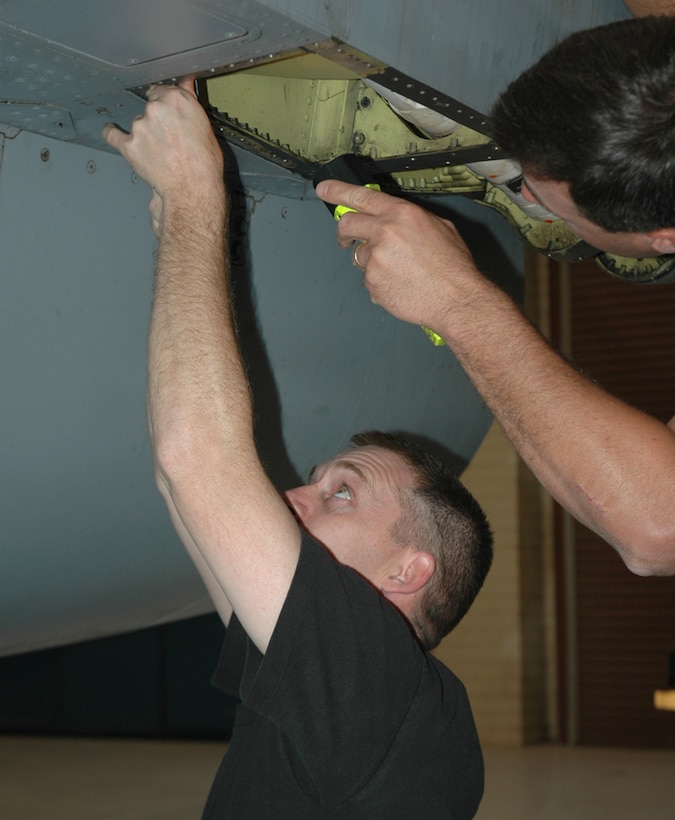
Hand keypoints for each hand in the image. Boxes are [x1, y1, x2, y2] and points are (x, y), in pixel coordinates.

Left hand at [102, 78, 223, 233]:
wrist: (193, 188)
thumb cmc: (204, 163)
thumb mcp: (205, 126)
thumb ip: (190, 102)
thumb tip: (186, 84)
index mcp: (176, 99)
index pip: (162, 92)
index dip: (165, 104)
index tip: (168, 113)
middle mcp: (155, 109)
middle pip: (149, 108)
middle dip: (157, 121)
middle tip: (168, 139)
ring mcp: (140, 127)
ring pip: (138, 124)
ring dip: (144, 134)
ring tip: (159, 153)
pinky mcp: (129, 145)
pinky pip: (112, 135)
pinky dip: (112, 133)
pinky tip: (111, 131)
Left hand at [315, 179, 483, 332]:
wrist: (456, 299)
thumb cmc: (453, 266)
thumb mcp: (439, 227)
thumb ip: (410, 220)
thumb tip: (396, 220)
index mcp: (401, 213)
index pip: (360, 196)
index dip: (337, 191)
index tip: (323, 189)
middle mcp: (383, 232)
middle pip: (347, 224)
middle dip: (344, 232)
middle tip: (347, 239)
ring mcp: (375, 259)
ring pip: (359, 256)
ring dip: (370, 262)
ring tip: (397, 271)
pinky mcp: (372, 283)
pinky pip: (368, 280)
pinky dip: (379, 283)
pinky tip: (399, 286)